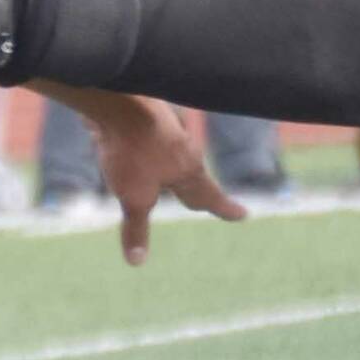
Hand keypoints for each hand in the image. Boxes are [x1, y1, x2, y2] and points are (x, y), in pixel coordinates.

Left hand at [41, 84, 244, 264]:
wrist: (116, 98)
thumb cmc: (131, 149)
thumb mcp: (132, 197)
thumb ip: (136, 228)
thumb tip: (137, 261)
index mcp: (187, 168)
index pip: (209, 196)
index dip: (225, 209)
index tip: (243, 214)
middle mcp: (181, 147)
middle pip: (191, 173)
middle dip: (197, 188)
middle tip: (209, 199)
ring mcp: (162, 127)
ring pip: (169, 151)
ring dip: (170, 163)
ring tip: (169, 174)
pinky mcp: (140, 115)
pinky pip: (143, 135)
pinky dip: (141, 144)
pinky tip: (125, 143)